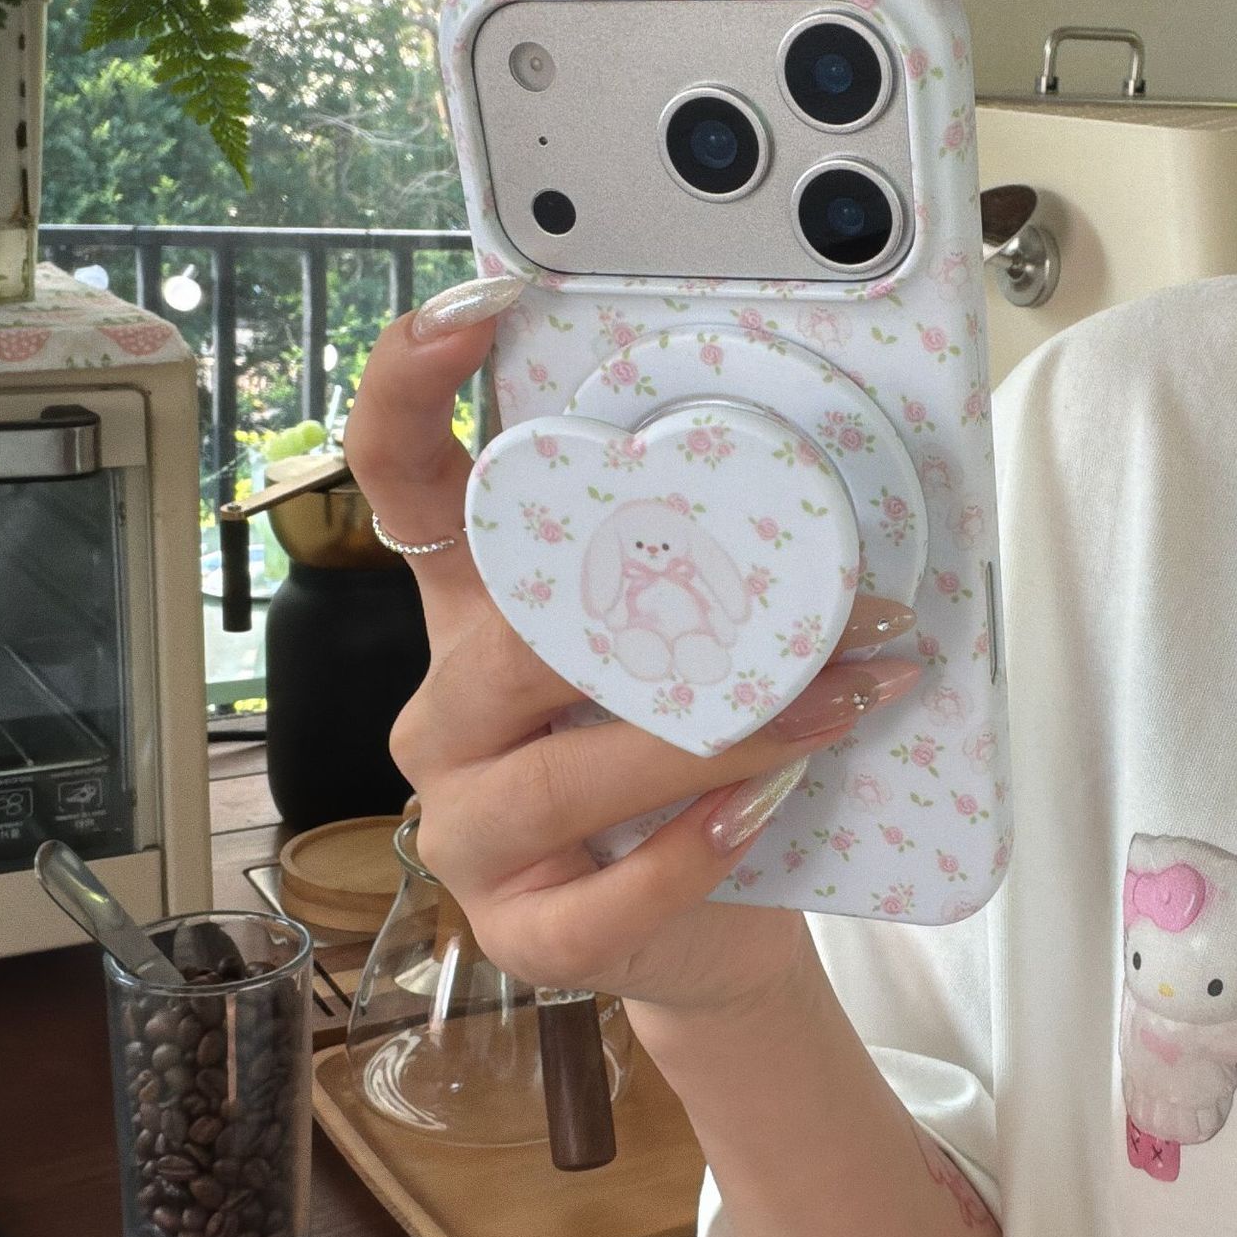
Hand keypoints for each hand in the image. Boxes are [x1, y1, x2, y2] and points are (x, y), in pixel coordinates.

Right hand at [342, 278, 920, 1022]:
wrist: (724, 921)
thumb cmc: (706, 760)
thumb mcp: (697, 648)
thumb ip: (711, 573)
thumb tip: (835, 488)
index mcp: (479, 615)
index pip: (401, 481)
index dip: (411, 385)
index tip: (477, 302)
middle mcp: (450, 711)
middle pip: (505, 645)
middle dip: (657, 618)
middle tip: (809, 599)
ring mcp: (468, 830)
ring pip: (557, 775)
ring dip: (710, 738)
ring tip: (827, 707)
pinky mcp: (521, 933)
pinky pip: (596, 896)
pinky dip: (689, 853)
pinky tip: (758, 816)